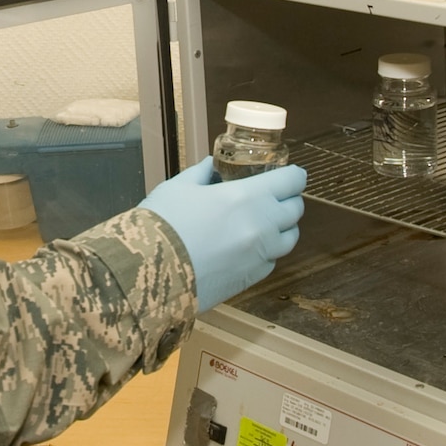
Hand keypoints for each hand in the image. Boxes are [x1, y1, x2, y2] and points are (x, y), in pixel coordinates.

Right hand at [139, 158, 306, 310]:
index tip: (288, 174)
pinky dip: (266, 253)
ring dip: (281, 228)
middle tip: (271, 198)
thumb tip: (211, 165)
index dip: (293, 175)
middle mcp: (263, 226)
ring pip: (290, 239)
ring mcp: (261, 256)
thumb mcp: (179, 187)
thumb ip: (201, 173)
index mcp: (248, 196)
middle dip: (287, 200)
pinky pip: (272, 262)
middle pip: (296, 210)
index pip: (292, 181)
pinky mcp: (252, 279)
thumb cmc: (163, 223)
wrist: (149, 272)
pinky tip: (245, 249)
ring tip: (262, 225)